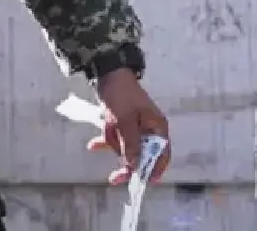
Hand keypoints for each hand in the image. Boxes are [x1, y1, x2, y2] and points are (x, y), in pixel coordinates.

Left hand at [91, 69, 170, 185]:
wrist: (107, 72)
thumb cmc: (120, 95)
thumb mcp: (124, 122)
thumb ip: (131, 145)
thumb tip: (134, 167)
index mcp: (157, 127)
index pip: (162, 155)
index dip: (154, 170)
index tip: (144, 182)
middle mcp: (150, 129)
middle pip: (142, 154)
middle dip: (125, 158)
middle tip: (114, 177)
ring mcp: (136, 127)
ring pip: (126, 147)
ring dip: (113, 142)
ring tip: (107, 126)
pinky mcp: (123, 124)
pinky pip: (117, 138)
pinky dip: (108, 139)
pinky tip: (93, 144)